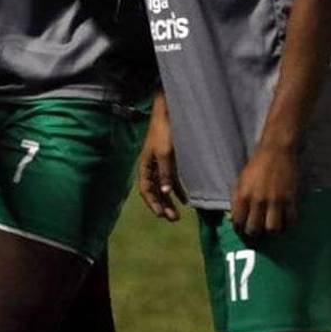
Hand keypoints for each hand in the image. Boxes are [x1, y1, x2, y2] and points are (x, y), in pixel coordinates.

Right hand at [137, 96, 184, 220]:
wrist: (169, 112)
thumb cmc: (164, 131)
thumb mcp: (164, 153)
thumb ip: (165, 173)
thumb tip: (164, 192)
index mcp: (145, 165)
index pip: (145, 189)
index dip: (152, 203)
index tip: (161, 215)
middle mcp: (151, 166)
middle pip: (154, 191)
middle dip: (162, 205)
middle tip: (173, 219)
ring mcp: (161, 163)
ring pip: (163, 187)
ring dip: (169, 200)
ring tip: (177, 214)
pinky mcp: (171, 160)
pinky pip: (172, 180)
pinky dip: (177, 190)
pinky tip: (184, 199)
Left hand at [231, 143, 298, 236]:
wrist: (275, 152)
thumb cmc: (255, 167)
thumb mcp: (240, 181)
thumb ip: (236, 199)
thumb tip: (232, 218)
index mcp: (242, 195)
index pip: (238, 221)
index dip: (239, 228)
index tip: (242, 229)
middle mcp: (257, 200)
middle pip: (254, 229)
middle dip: (254, 233)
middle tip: (257, 231)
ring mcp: (274, 200)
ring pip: (273, 229)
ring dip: (271, 231)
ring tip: (270, 227)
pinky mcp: (290, 199)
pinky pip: (290, 221)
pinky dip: (288, 224)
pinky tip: (284, 221)